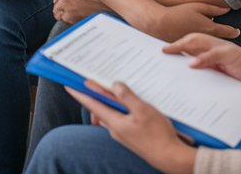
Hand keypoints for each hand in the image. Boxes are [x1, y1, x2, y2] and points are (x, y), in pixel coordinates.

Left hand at [54, 0, 111, 23]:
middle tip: (71, 7)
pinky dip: (67, 20)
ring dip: (62, 12)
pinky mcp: (68, 17)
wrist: (109, 7)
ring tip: (72, 14)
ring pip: (56, 11)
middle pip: (56, 1)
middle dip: (62, 4)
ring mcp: (65, 6)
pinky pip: (62, 19)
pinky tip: (75, 18)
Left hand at [69, 81, 195, 173]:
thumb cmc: (158, 135)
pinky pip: (122, 120)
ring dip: (112, 102)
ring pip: (112, 114)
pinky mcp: (132, 137)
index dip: (81, 94)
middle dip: (97, 95)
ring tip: (118, 90)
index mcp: (115, 123)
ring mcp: (123, 135)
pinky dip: (122, 110)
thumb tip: (114, 85)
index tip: (69, 85)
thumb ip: (127, 97)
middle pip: (101, 109)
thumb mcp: (143, 111)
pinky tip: (133, 106)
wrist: (171, 158)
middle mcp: (115, 130)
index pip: (92, 105)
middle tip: (96, 81)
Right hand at [137, 3, 238, 43]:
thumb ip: (214, 9)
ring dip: (213, 47)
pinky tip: (201, 52)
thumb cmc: (178, 12)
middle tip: (230, 41)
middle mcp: (205, 38)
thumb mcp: (198, 7)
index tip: (237, 32)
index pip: (227, 31)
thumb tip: (227, 10)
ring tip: (218, 49)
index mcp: (209, 27)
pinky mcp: (188, 50)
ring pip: (209, 47)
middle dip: (225, 41)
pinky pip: (199, 51)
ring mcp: (197, 45)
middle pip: (219, 41)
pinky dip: (202, 51)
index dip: (233, 31)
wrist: (159, 23)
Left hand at [164, 33, 240, 87]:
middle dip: (177, 43)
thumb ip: (206, 67)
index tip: (163, 51)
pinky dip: (203, 58)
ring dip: (184, 46)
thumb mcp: (220, 71)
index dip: (177, 45)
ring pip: (200, 42)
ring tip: (170, 51)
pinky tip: (192, 64)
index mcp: (212, 48)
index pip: (191, 43)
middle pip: (192, 39)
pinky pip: (214, 54)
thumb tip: (188, 70)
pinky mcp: (230, 54)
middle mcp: (216, 45)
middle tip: (162, 50)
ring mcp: (223, 48)